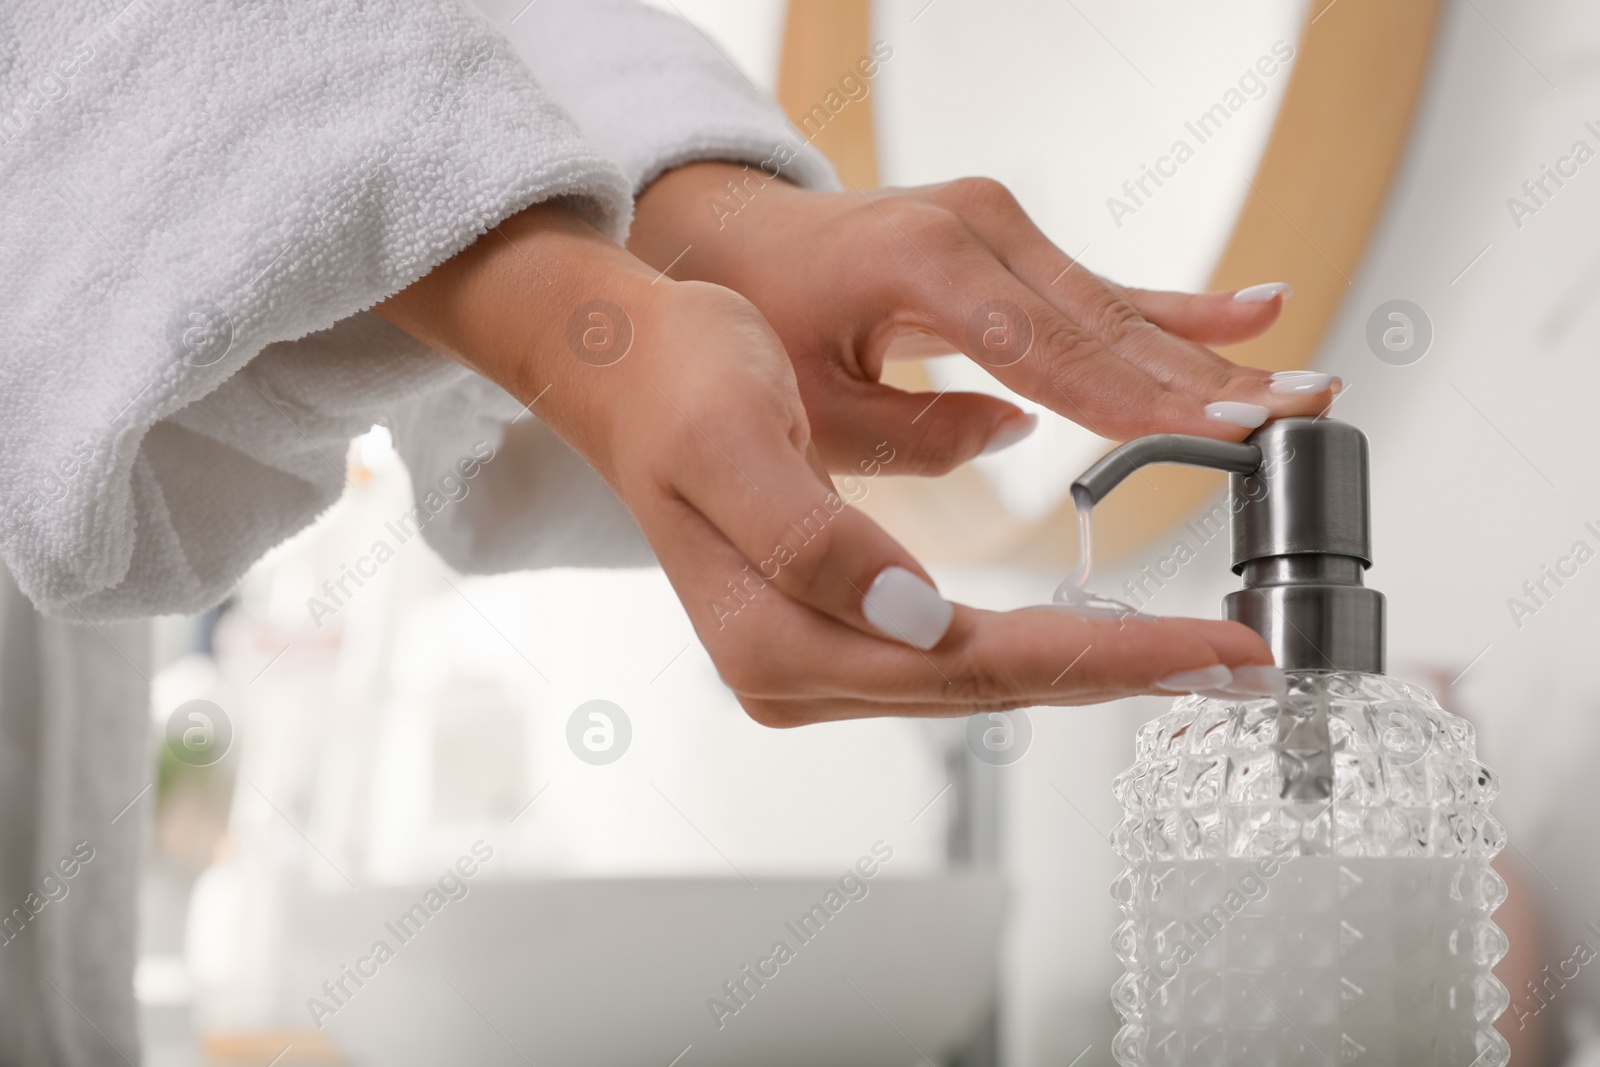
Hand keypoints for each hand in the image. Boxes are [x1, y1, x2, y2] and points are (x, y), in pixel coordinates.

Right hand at [374, 203, 1284, 723]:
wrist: (626, 371)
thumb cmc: (676, 386)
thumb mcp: (732, 444)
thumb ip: (814, 545)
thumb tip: (916, 618)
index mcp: (776, 640)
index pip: (973, 665)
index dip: (1106, 659)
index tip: (1212, 651)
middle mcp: (798, 673)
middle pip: (992, 686)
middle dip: (1123, 673)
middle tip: (1240, 659)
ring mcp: (816, 662)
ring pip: (984, 677)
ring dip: (1093, 664)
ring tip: (1194, 654)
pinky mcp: (834, 635)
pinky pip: (962, 654)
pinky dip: (1045, 643)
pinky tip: (1101, 637)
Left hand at [628, 164, 1337, 473]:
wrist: (732, 244)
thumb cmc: (760, 328)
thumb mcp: (815, 408)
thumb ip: (918, 434)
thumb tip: (1018, 429)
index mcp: (924, 268)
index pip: (1054, 353)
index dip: (1143, 401)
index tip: (1225, 431)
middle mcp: (974, 229)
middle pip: (1108, 324)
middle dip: (1208, 376)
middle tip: (1301, 415)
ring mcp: (997, 225)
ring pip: (1117, 307)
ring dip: (1211, 351)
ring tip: (1304, 383)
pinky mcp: (1007, 240)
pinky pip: (1101, 285)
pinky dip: (1176, 306)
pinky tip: (1255, 308)